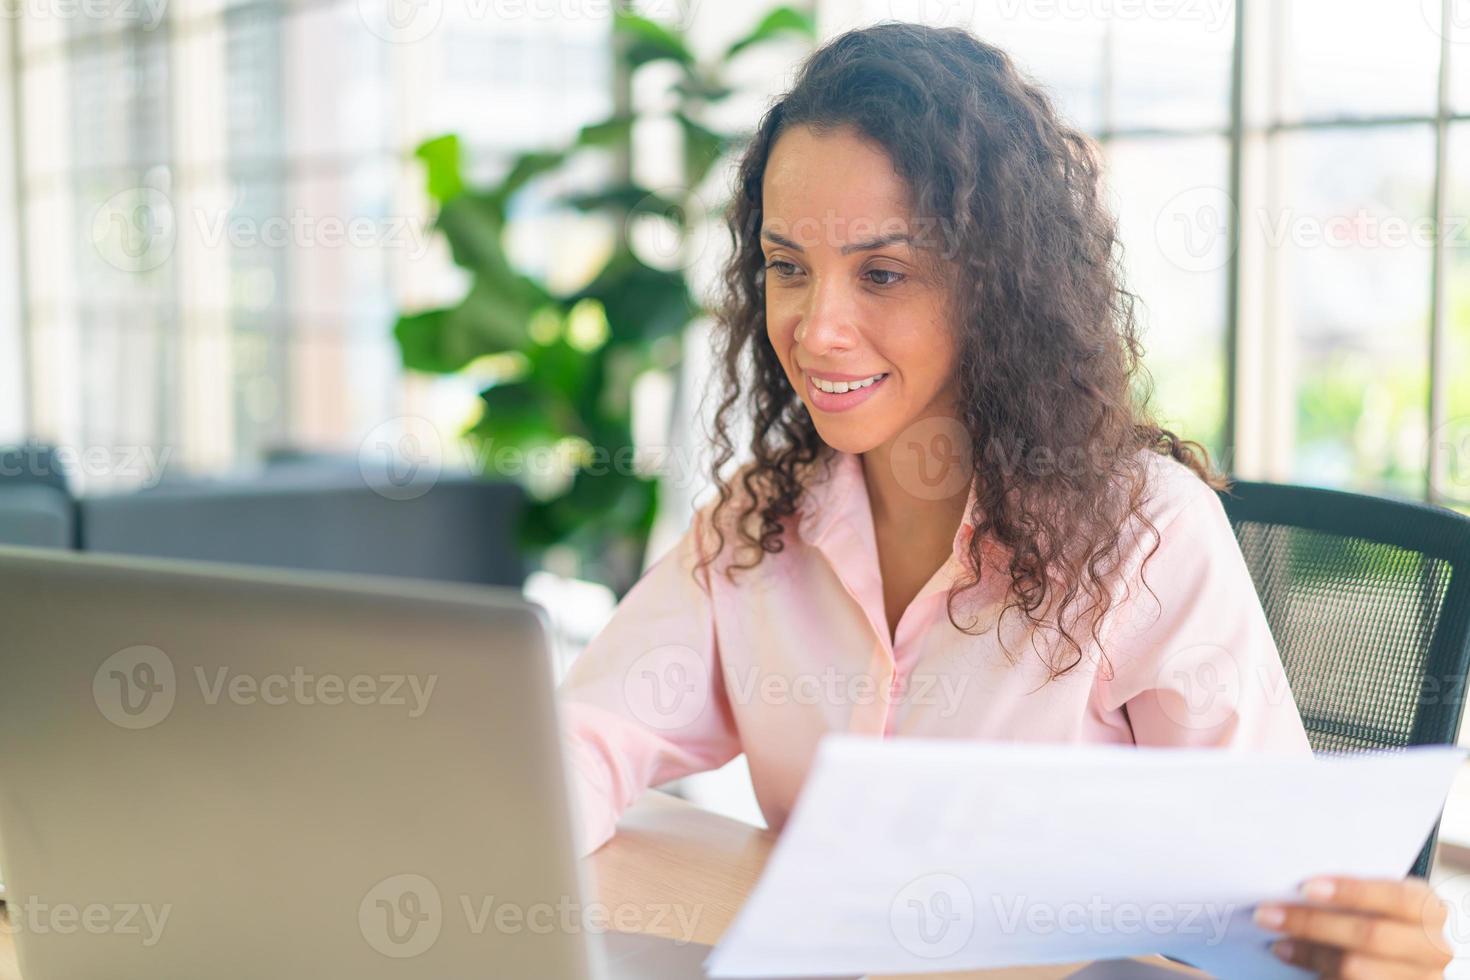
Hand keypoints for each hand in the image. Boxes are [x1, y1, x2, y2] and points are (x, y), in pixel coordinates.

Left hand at [1253, 875, 1453, 977]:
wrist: (1395, 960)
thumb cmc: (1379, 919)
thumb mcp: (1377, 903)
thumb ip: (1349, 893)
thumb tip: (1292, 884)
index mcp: (1427, 910)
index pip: (1395, 897)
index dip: (1352, 892)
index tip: (1306, 887)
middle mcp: (1432, 948)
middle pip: (1370, 935)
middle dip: (1313, 923)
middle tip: (1267, 913)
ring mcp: (1419, 979)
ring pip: (1355, 969)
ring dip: (1309, 952)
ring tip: (1277, 942)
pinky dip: (1314, 972)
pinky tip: (1290, 957)